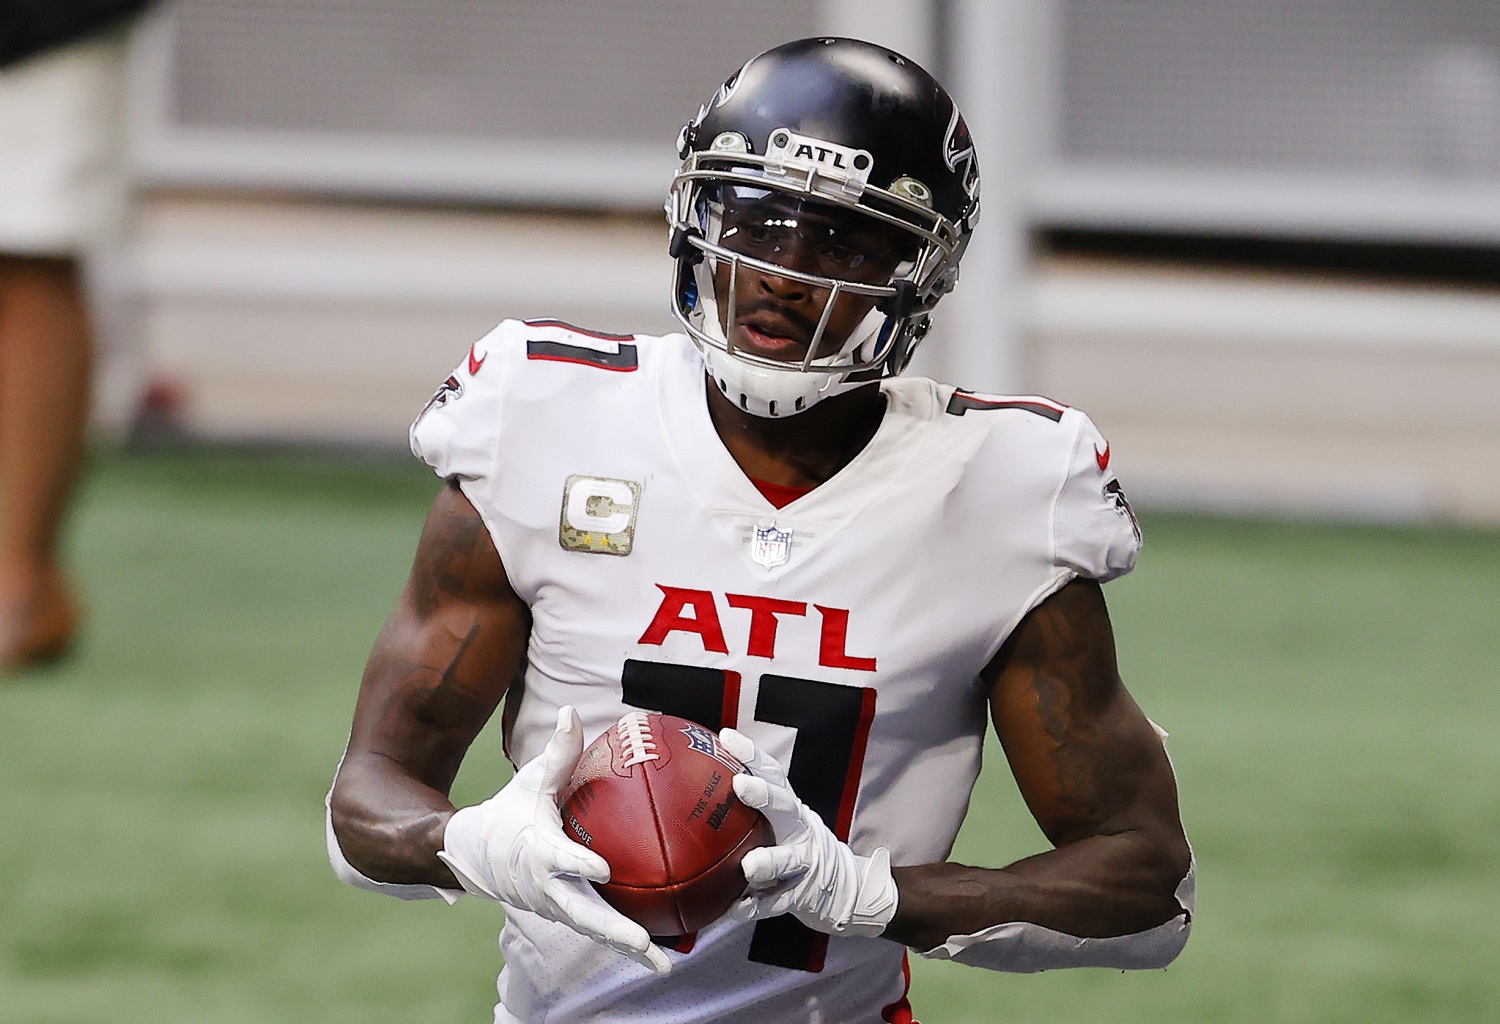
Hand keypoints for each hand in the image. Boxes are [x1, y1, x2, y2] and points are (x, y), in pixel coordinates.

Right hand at [439, 706, 670, 975]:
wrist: (478, 856)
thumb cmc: (511, 814)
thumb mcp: (529, 782)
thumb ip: (557, 753)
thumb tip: (571, 712)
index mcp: (539, 853)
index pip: (561, 861)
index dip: (580, 865)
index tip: (603, 869)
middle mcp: (550, 889)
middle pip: (584, 914)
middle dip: (613, 930)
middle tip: (643, 942)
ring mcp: (560, 908)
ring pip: (597, 931)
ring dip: (629, 950)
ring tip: (665, 966)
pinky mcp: (570, 916)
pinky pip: (602, 931)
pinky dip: (631, 946)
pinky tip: (668, 955)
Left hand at [718, 728, 897, 937]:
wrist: (846, 890)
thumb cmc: (794, 851)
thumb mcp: (778, 826)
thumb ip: (746, 814)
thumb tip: (691, 790)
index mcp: (789, 809)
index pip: (772, 774)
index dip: (751, 753)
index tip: (726, 737)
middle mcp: (800, 830)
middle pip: (785, 807)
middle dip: (764, 795)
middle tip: (740, 784)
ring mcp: (805, 863)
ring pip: (787, 860)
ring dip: (769, 861)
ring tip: (749, 867)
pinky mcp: (804, 895)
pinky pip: (777, 902)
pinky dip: (755, 907)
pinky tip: (734, 910)